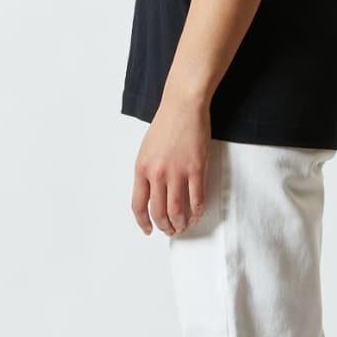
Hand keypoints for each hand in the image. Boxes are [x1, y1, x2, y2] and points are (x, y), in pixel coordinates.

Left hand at [131, 93, 210, 235]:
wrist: (183, 105)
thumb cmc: (166, 124)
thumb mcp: (147, 149)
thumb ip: (147, 172)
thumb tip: (152, 194)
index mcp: (142, 168)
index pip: (138, 205)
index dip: (143, 222)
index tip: (148, 229)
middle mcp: (157, 173)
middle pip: (158, 212)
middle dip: (164, 227)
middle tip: (170, 231)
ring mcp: (177, 171)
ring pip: (177, 210)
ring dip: (180, 223)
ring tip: (183, 226)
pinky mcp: (196, 168)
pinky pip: (197, 198)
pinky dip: (198, 211)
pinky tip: (197, 214)